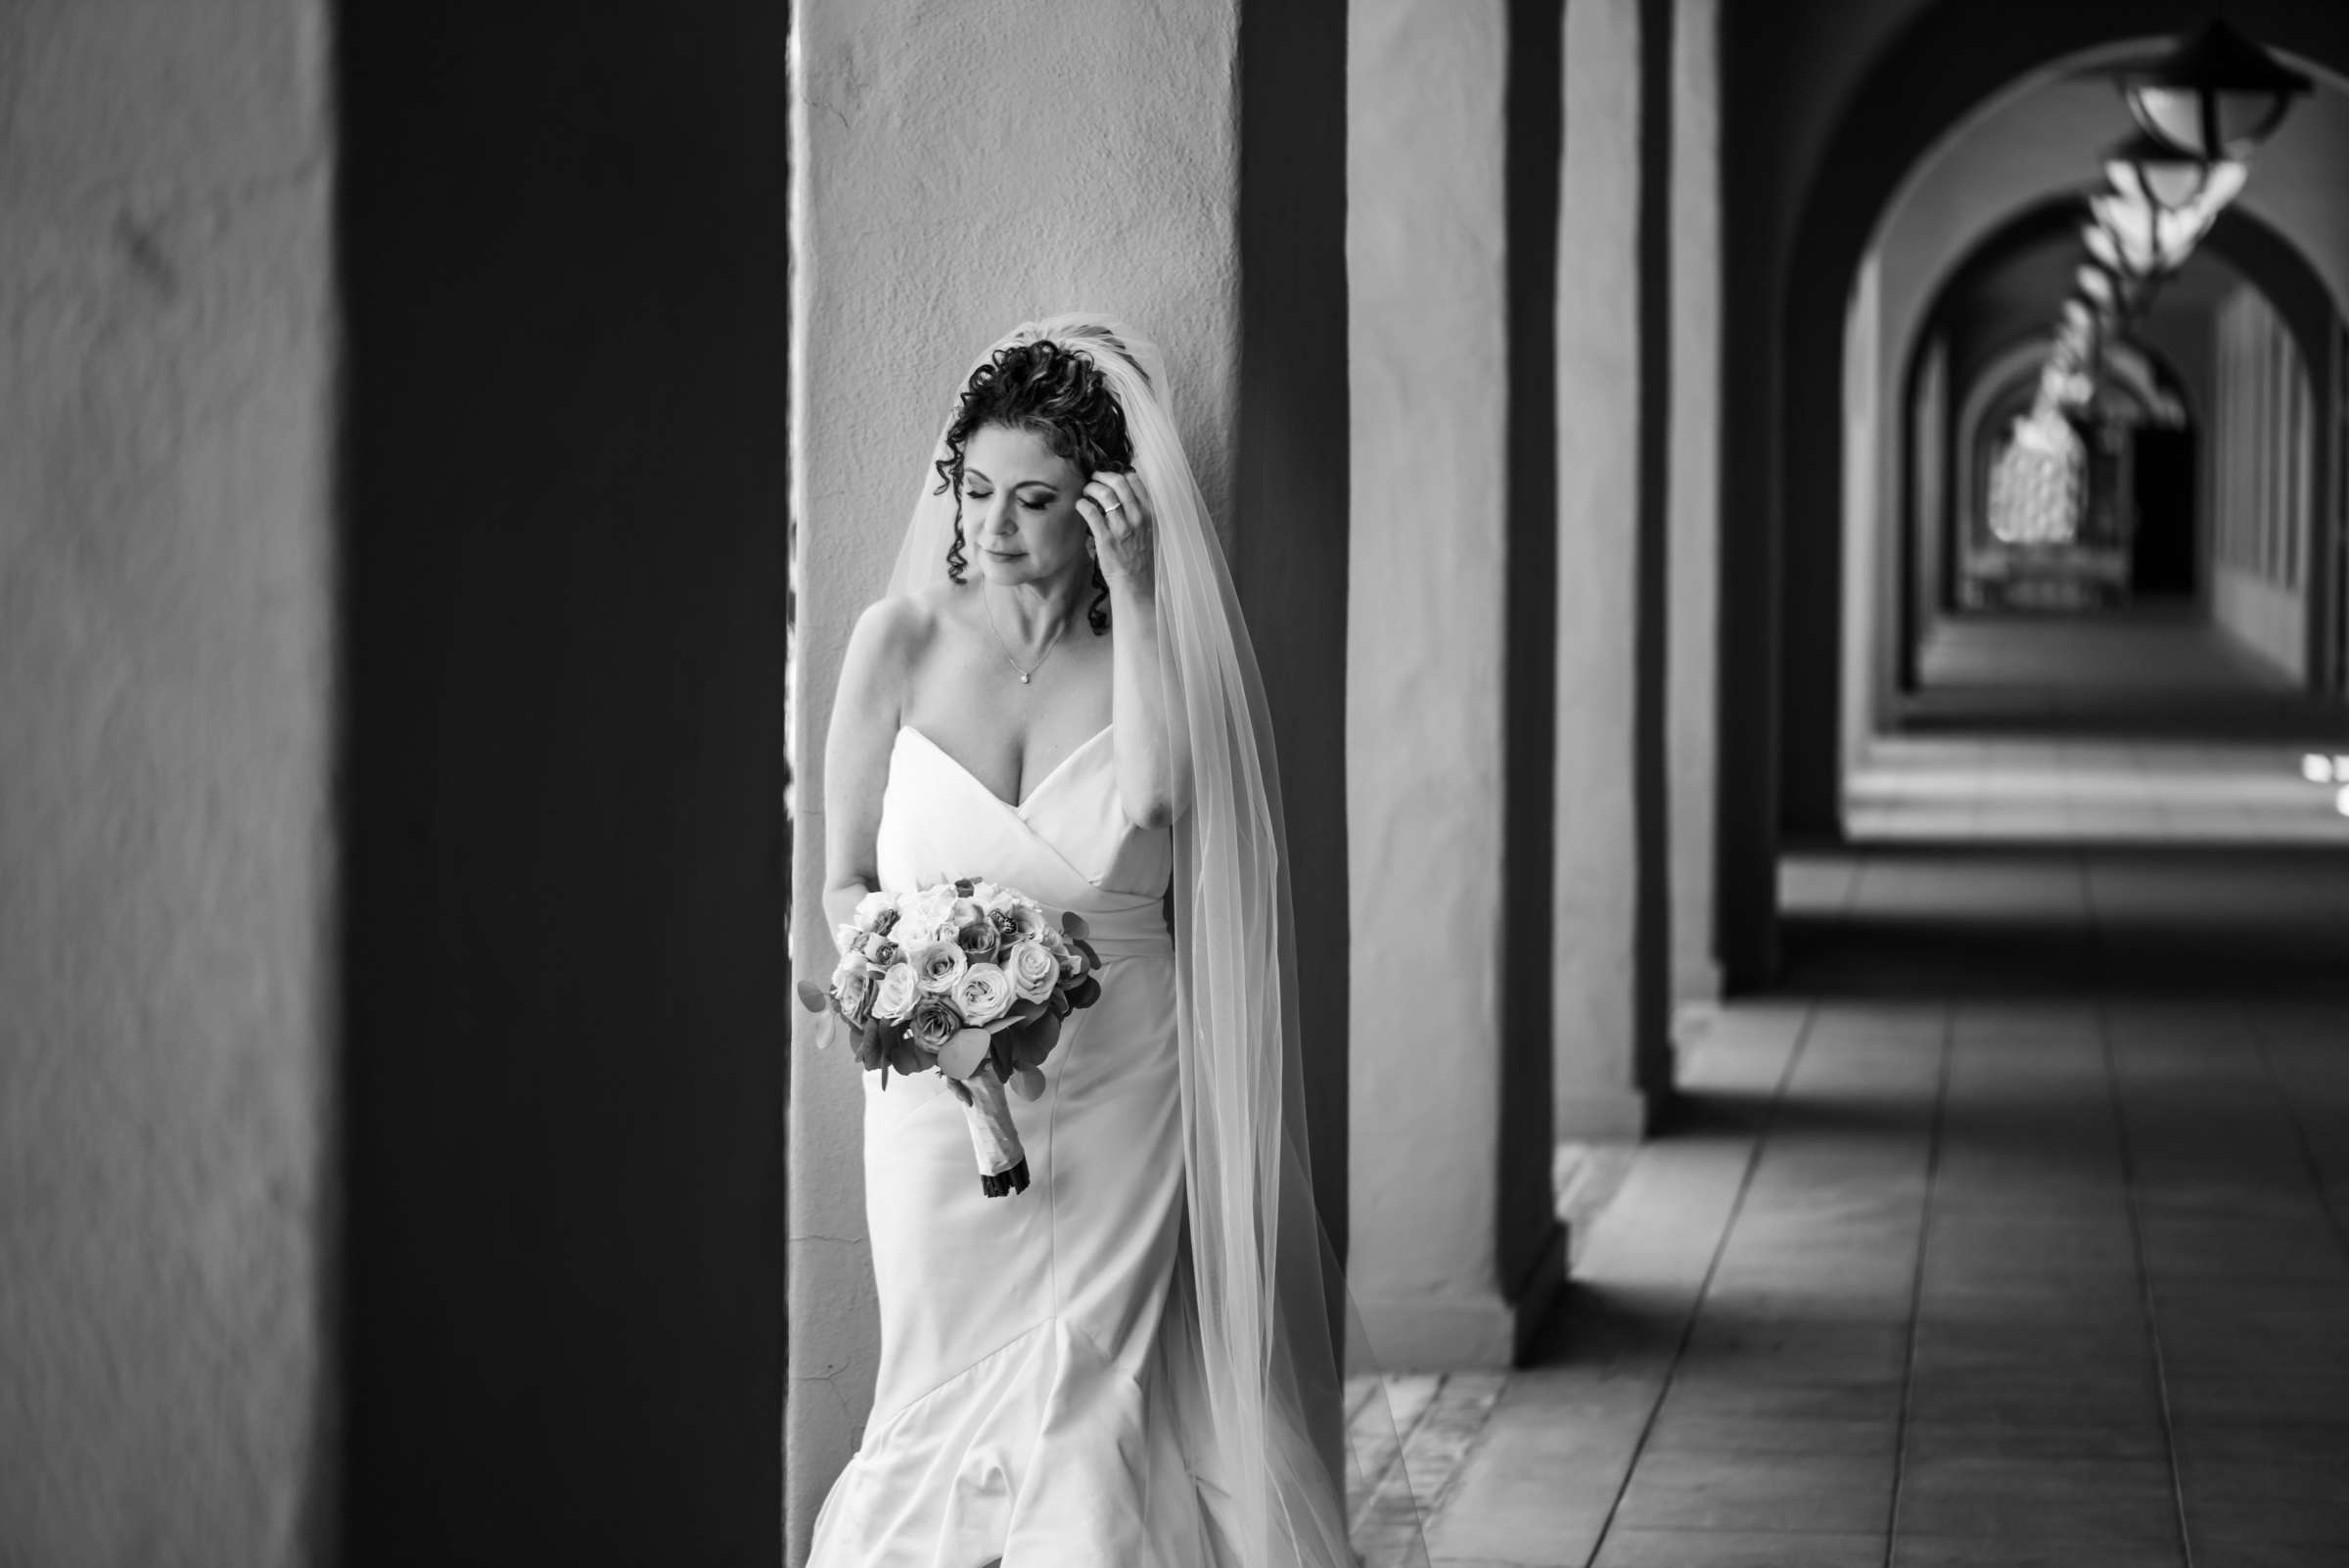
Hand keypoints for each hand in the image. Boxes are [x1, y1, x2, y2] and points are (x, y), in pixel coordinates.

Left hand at [1079, 470, 1153, 592]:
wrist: (1136, 581)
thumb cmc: (1139, 555)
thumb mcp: (1148, 529)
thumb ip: (1137, 510)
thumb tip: (1120, 492)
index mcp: (1149, 512)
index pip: (1134, 480)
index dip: (1119, 473)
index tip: (1109, 477)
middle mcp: (1137, 517)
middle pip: (1118, 482)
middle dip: (1102, 476)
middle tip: (1093, 478)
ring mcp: (1122, 527)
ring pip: (1104, 494)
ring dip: (1091, 488)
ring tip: (1086, 491)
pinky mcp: (1106, 538)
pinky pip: (1091, 512)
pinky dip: (1083, 504)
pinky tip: (1080, 505)